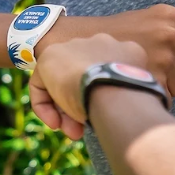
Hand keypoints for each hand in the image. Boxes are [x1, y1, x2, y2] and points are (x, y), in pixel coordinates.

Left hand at [31, 33, 149, 126]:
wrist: (114, 89)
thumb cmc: (131, 99)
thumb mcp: (132, 94)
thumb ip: (123, 92)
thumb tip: (117, 105)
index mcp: (123, 49)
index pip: (106, 73)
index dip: (102, 98)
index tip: (105, 118)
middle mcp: (98, 42)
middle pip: (84, 77)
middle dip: (81, 106)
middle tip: (83, 131)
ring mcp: (73, 47)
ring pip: (65, 81)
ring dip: (66, 111)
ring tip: (73, 132)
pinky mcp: (50, 57)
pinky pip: (41, 83)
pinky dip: (45, 106)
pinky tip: (55, 123)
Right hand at [37, 5, 174, 98]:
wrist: (74, 44)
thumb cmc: (111, 35)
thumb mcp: (146, 20)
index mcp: (170, 14)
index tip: (151, 48)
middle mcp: (170, 31)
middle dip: (171, 71)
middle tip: (140, 62)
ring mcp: (163, 54)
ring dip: (159, 86)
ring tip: (133, 73)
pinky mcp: (153, 77)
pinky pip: (165, 98)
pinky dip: (149, 97)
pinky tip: (130, 84)